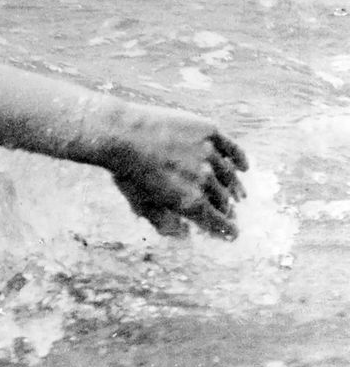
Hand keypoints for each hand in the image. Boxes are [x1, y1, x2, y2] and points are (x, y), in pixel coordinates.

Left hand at [107, 106, 248, 238]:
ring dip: (235, 188)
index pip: (218, 222)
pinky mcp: (208, 131)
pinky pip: (232, 147)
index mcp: (190, 201)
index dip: (227, 230)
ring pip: (229, 176)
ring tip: (238, 195)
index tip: (233, 234)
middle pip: (224, 199)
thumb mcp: (141, 204)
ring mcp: (208, 153)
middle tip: (230, 212)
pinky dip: (240, 159)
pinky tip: (244, 167)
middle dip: (228, 210)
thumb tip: (184, 235)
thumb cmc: (127, 173)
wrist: (122, 134)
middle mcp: (205, 179)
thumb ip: (163, 222)